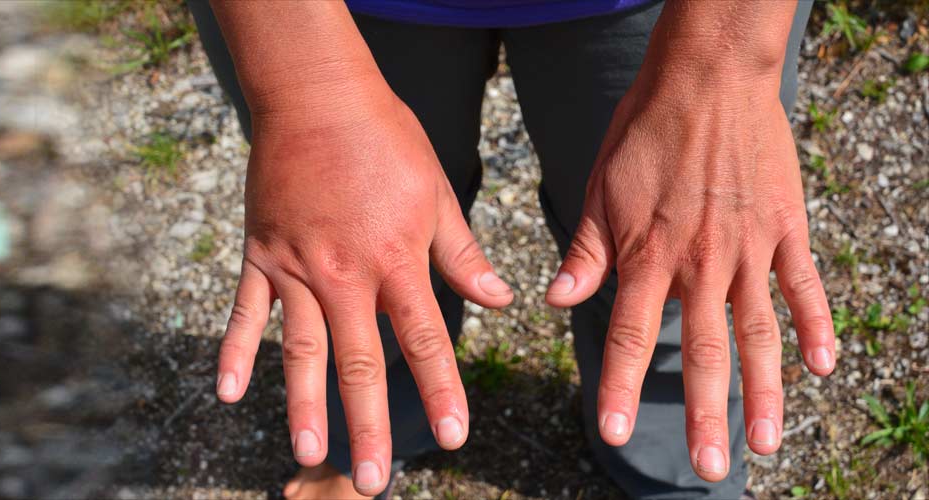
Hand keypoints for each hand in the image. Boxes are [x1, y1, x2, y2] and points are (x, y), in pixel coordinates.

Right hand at [216, 95, 514, 496]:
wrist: (315, 96)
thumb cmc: (383, 139)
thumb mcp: (436, 193)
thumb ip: (462, 253)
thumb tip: (502, 300)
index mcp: (395, 260)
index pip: (424, 339)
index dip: (442, 390)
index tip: (455, 436)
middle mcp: (344, 275)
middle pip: (358, 363)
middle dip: (368, 426)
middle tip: (373, 480)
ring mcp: (295, 269)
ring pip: (300, 351)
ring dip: (304, 406)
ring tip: (307, 453)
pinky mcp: (260, 256)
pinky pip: (243, 314)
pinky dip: (234, 353)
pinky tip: (225, 394)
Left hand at [543, 66, 836, 480]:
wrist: (707, 78)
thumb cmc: (644, 132)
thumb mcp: (598, 190)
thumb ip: (585, 252)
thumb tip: (554, 301)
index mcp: (648, 255)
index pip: (631, 337)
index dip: (622, 389)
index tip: (615, 435)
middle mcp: (701, 262)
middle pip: (705, 352)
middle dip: (704, 414)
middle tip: (707, 469)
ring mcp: (749, 249)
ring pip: (761, 334)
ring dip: (766, 392)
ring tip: (765, 443)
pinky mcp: (786, 229)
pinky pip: (805, 288)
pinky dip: (816, 328)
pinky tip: (824, 369)